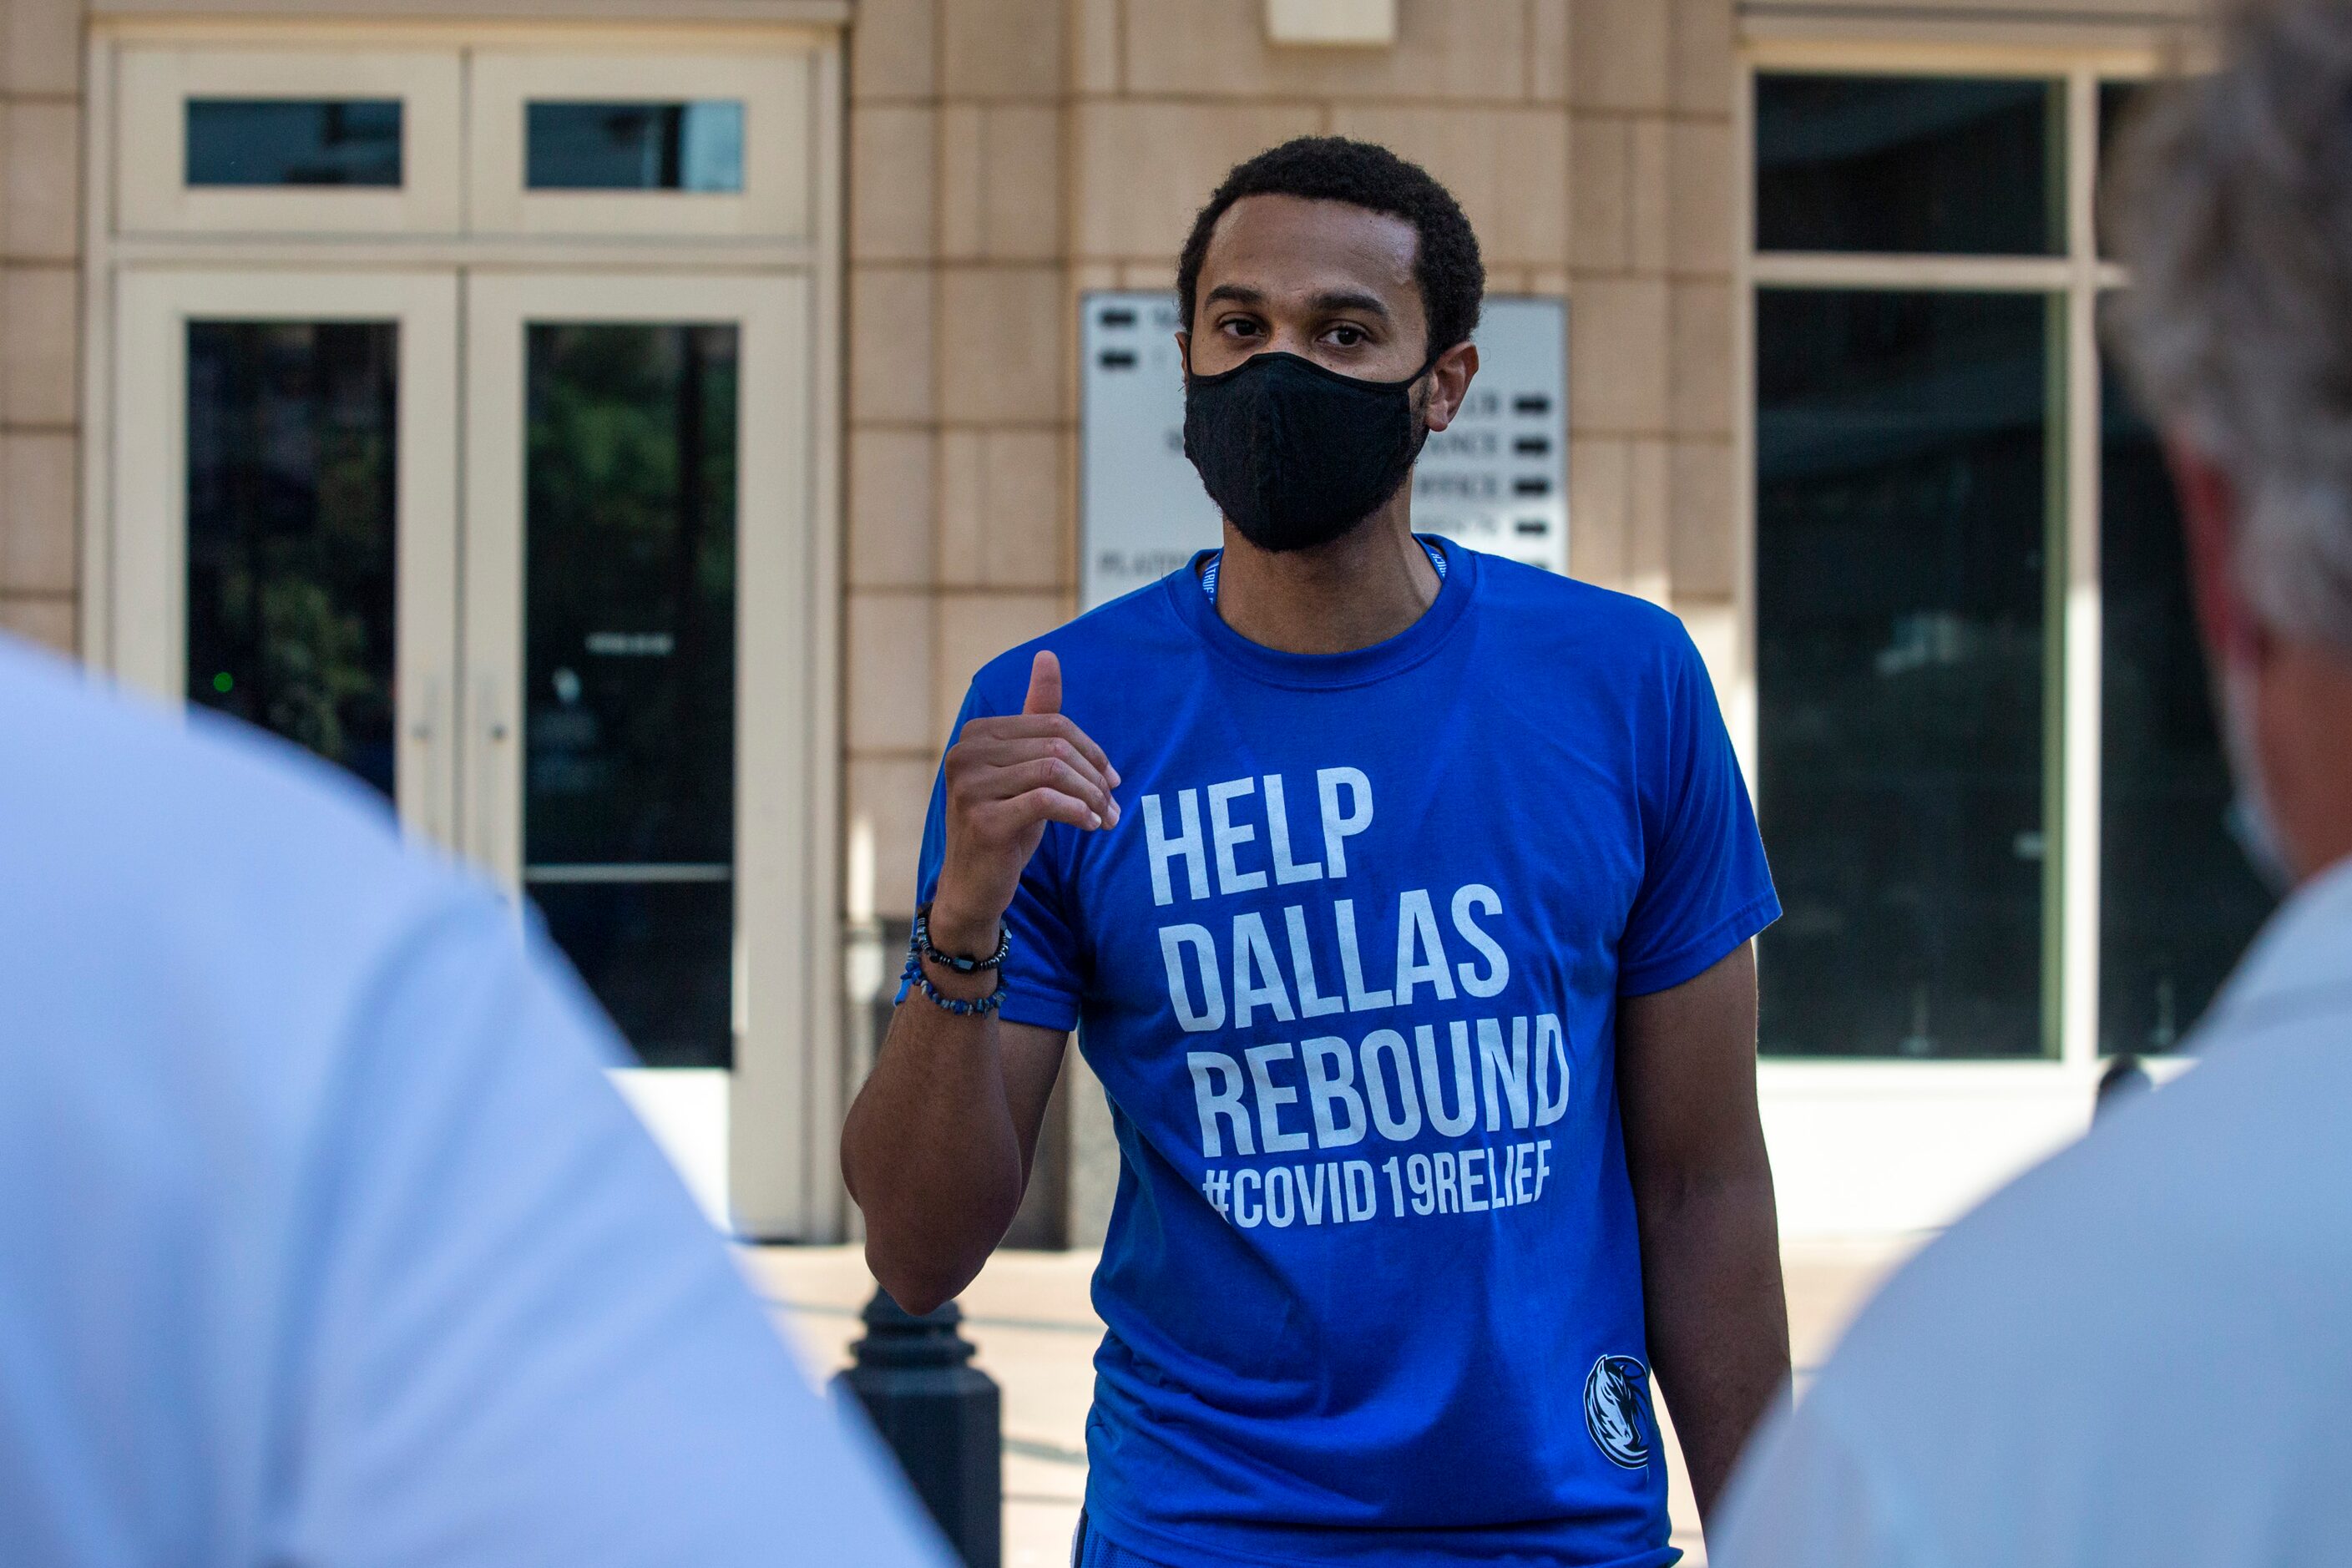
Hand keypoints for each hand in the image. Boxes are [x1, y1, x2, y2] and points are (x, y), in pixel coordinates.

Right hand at [929, 651, 1119, 955]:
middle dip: (1094, 775)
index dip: (1090, 750)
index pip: (1050, 723)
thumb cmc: (1004, 823)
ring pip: (1054, 772)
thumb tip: (1048, 655)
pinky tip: (1090, 826)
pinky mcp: (982, 820)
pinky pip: (1046, 801)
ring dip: (1091, 796)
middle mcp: (964, 753)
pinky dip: (1077, 811)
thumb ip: (1037, 717)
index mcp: (976, 734)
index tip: (1112, 779)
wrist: (973, 885)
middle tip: (1114, 803)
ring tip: (1105, 817)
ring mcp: (968, 786)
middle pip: (1054, 746)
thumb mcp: (1024, 770)